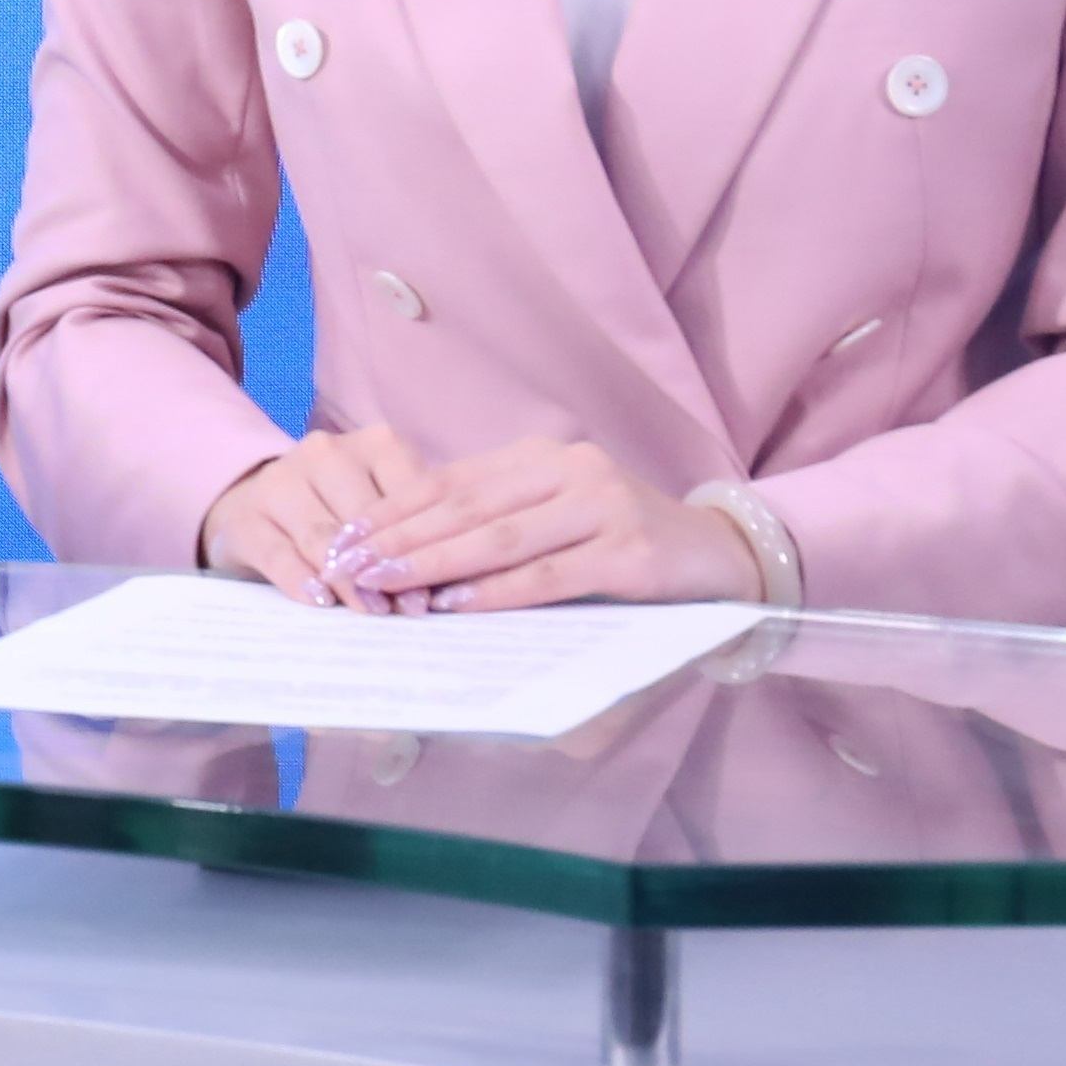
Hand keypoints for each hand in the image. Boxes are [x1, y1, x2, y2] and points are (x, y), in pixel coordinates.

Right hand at [198, 423, 436, 603]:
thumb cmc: (341, 512)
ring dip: (348, 579)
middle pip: (362, 517)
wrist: (257, 504)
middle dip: (385, 567)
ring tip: (370, 611)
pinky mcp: (244, 515)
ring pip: (322, 535)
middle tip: (404, 609)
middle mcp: (325, 452)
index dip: (420, 546)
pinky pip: (277, 552)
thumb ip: (410, 538)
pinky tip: (319, 601)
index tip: (432, 592)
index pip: (405, 496)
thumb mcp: (383, 509)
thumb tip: (433, 589)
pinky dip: (300, 580)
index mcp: (374, 444)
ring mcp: (279, 480)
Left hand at [322, 436, 761, 617]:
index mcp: (542, 458)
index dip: (392, 510)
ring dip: (437, 564)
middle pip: (466, 508)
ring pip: (501, 538)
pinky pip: (549, 575)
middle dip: (400, 539)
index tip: (343, 538)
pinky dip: (498, 593)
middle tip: (349, 566)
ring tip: (388, 585)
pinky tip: (457, 607)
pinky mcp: (630, 552)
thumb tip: (406, 559)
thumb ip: (495, 526)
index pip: (449, 483)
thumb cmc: (622, 543)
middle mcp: (572, 471)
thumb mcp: (554, 520)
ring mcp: (605, 507)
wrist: (722, 556)